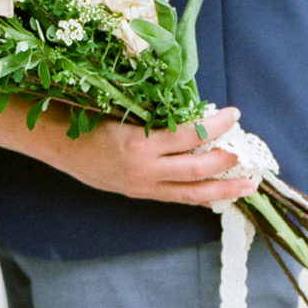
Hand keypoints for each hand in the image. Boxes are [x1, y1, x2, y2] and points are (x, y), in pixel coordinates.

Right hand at [49, 105, 256, 206]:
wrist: (60, 144)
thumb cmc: (89, 118)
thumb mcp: (123, 109)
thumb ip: (156, 114)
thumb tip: (194, 111)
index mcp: (140, 142)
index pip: (189, 134)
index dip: (215, 126)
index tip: (234, 114)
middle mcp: (145, 169)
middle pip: (197, 169)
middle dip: (226, 160)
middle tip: (246, 151)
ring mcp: (143, 185)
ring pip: (192, 193)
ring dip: (222, 189)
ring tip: (246, 185)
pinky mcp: (141, 194)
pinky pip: (177, 198)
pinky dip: (200, 195)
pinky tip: (217, 193)